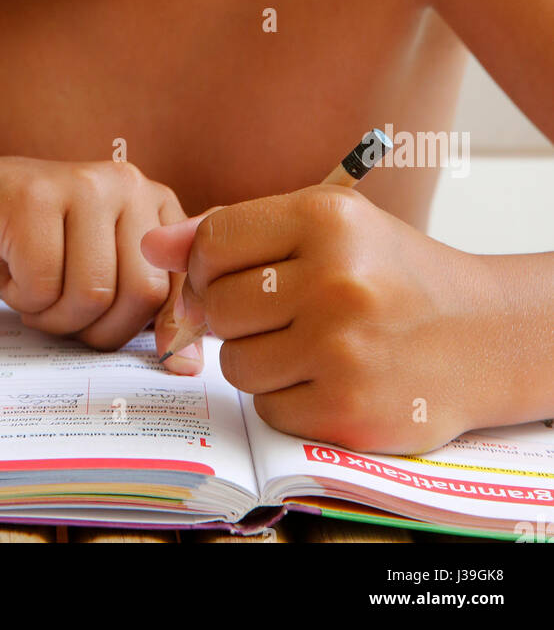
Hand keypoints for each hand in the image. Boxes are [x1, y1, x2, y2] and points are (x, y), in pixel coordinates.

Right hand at [0, 152, 195, 358]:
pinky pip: (43, 284)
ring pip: (93, 293)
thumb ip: (145, 304)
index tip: (158, 360)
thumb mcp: (98, 271)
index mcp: (152, 201)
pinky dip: (23, 298)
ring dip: (56, 316)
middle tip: (64, 314)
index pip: (182, 282)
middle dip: (100, 329)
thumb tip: (188, 365)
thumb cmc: (28, 248)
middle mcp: (125, 183)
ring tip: (35, 290)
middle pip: (142, 293)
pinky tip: (10, 271)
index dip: (170, 330)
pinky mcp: (30, 198)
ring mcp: (79, 184)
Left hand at [141, 185, 495, 452]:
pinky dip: (287, 400)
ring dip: (261, 359)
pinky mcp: (346, 410)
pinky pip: (267, 409)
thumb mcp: (324, 226)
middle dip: (236, 314)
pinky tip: (327, 377)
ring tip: (310, 343)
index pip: (213, 240)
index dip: (209, 263)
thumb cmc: (388, 273)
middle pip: (220, 306)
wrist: (479, 334)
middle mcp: (335, 280)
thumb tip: (151, 246)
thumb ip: (233, 230)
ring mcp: (342, 349)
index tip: (233, 272)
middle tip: (282, 311)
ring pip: (236, 363)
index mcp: (326, 218)